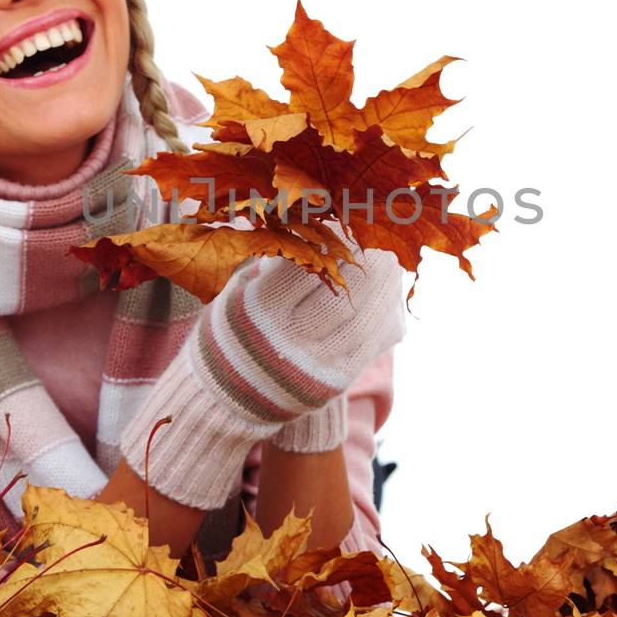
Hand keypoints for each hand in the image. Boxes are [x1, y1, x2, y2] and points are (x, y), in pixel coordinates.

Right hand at [116, 225, 406, 508]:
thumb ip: (275, 259)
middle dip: (367, 257)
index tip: (345, 219)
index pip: (309, 265)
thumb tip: (313, 219)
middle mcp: (289, 340)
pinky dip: (388, 310)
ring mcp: (316, 365)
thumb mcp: (238, 289)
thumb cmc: (233, 329)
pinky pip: (375, 341)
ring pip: (367, 316)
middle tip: (377, 232)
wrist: (226, 398)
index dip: (334, 238)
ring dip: (385, 281)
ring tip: (388, 255)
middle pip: (344, 290)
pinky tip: (389, 288)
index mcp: (259, 309)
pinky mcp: (337, 381)